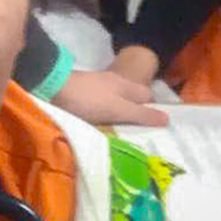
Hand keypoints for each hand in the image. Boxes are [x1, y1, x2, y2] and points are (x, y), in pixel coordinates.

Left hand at [51, 46, 168, 127]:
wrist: (52, 88)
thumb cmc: (88, 99)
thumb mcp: (118, 109)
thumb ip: (141, 114)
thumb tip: (168, 119)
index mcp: (126, 85)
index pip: (148, 96)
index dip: (154, 110)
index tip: (157, 129)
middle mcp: (114, 83)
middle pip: (133, 99)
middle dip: (138, 114)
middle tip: (141, 137)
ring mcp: (98, 88)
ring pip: (117, 102)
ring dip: (121, 116)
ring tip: (123, 137)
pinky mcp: (83, 94)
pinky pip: (102, 106)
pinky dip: (106, 116)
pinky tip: (103, 128)